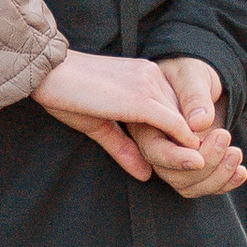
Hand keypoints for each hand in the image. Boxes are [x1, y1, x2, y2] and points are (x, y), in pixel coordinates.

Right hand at [34, 50, 209, 184]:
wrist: (46, 72)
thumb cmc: (64, 95)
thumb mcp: (99, 125)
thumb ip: (124, 147)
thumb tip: (146, 174)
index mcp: (146, 76)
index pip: (179, 109)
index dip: (185, 136)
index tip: (186, 160)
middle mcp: (154, 76)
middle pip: (188, 117)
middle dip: (194, 145)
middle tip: (200, 171)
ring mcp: (149, 86)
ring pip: (185, 124)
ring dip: (192, 149)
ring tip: (198, 172)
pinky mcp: (141, 99)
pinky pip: (174, 126)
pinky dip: (184, 145)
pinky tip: (190, 161)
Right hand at [145, 56, 245, 199]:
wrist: (201, 81)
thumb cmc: (190, 72)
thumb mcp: (192, 75)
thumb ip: (194, 97)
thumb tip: (200, 123)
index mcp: (148, 124)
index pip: (155, 151)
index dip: (176, 159)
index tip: (199, 158)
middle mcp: (158, 146)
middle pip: (172, 174)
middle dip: (203, 165)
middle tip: (224, 137)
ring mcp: (175, 159)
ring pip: (188, 185)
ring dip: (216, 176)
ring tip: (236, 153)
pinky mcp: (193, 165)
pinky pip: (204, 185)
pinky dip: (225, 183)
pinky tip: (241, 172)